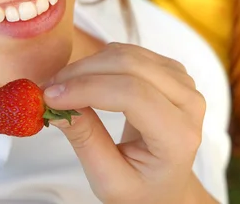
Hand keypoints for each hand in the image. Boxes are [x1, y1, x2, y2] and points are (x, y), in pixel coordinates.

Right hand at [43, 42, 213, 203]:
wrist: (167, 184)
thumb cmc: (140, 187)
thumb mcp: (109, 180)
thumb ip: (86, 141)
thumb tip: (55, 106)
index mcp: (180, 137)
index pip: (133, 95)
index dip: (88, 89)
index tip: (50, 96)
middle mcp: (190, 103)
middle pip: (131, 66)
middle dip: (82, 71)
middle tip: (48, 88)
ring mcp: (183, 82)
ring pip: (127, 53)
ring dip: (87, 64)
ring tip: (62, 87)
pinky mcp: (171, 70)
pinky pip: (129, 52)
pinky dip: (99, 61)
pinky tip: (83, 80)